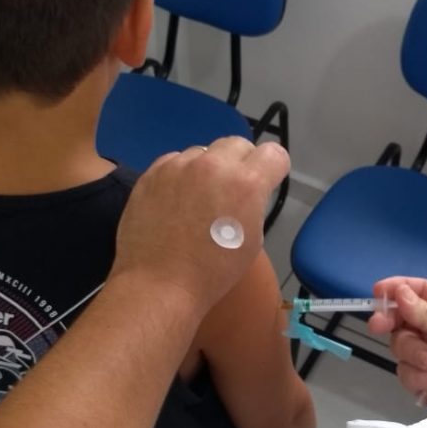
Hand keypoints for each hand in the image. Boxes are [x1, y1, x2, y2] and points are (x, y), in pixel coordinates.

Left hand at [111, 138, 289, 318]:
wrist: (159, 283)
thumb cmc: (213, 271)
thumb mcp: (252, 239)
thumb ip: (254, 203)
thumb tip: (246, 192)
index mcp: (246, 183)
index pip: (274, 153)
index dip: (274, 169)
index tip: (267, 182)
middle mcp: (214, 165)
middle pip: (238, 144)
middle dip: (242, 162)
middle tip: (233, 189)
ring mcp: (179, 166)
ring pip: (204, 152)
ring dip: (209, 168)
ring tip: (199, 197)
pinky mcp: (152, 172)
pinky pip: (175, 162)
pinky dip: (181, 175)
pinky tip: (175, 200)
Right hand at [368, 276, 426, 421]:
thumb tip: (398, 294)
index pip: (416, 292)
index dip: (396, 289)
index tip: (378, 291)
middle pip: (399, 321)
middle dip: (391, 322)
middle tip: (381, 324)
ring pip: (399, 349)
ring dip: (415, 355)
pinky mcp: (425, 384)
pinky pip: (407, 375)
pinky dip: (423, 378)